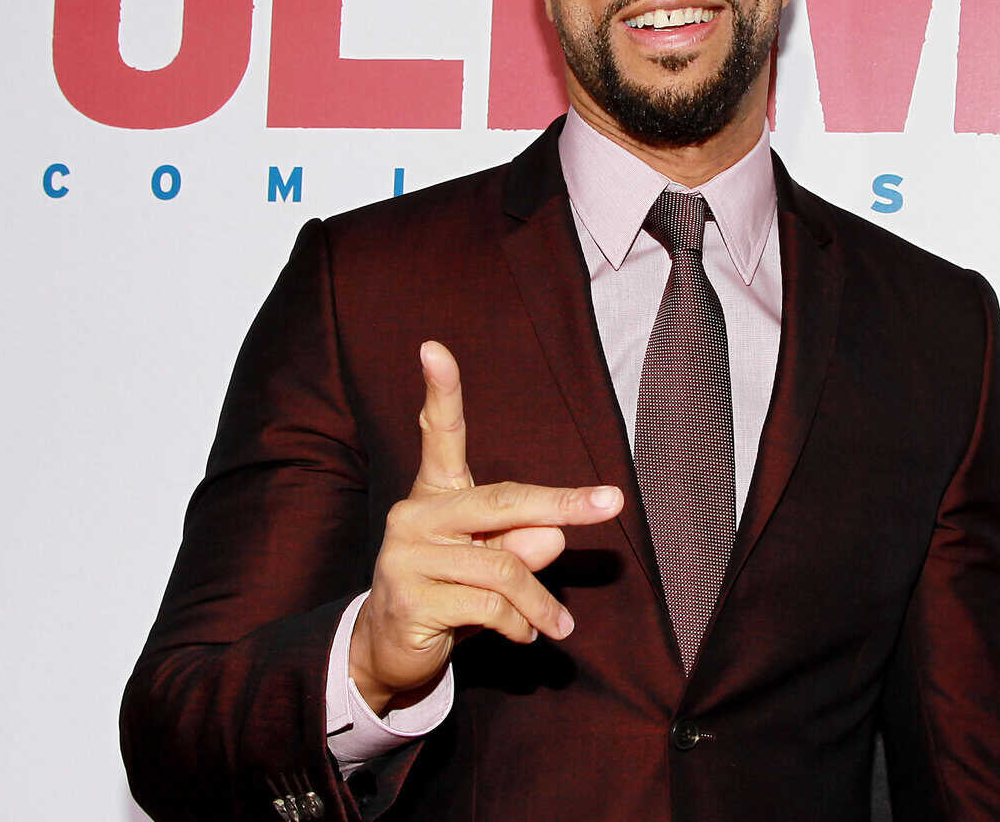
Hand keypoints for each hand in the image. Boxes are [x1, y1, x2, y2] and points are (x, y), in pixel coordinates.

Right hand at [349, 340, 623, 713]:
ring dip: (540, 602)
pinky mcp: (410, 600)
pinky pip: (489, 606)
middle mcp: (414, 515)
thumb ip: (521, 543)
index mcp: (435, 493)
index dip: (440, 391)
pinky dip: (518, 623)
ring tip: (557, 625)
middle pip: (501, 499)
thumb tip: (554, 535)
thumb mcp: (492, 565)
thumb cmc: (449, 594)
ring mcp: (406, 557)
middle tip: (611, 503)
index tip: (434, 349)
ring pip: (503, 567)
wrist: (389, 651)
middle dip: (562, 503)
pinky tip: (524, 635)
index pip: (439, 435)